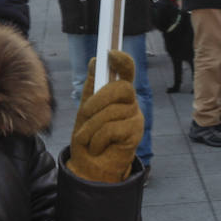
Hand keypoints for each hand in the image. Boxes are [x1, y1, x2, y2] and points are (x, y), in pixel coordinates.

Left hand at [67, 50, 143, 183]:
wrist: (90, 166)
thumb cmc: (88, 136)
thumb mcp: (85, 109)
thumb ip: (92, 86)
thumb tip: (95, 60)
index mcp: (118, 93)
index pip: (127, 71)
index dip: (122, 60)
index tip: (110, 53)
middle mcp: (130, 102)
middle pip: (122, 88)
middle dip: (98, 100)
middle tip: (85, 113)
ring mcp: (135, 117)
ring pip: (112, 111)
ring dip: (91, 126)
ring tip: (87, 138)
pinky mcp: (136, 133)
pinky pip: (112, 128)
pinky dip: (97, 139)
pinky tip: (97, 146)